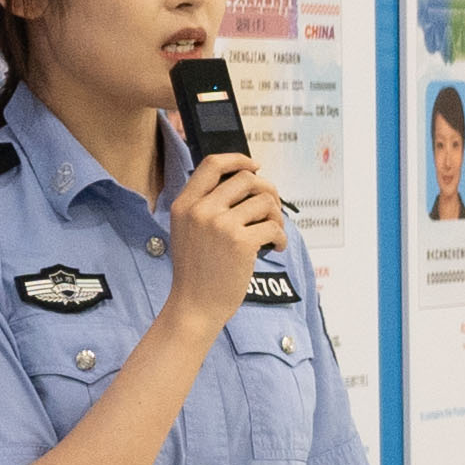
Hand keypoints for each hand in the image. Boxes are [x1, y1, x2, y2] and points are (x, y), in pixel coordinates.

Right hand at [156, 148, 288, 321]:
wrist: (195, 306)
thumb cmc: (196, 271)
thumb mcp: (188, 230)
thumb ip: (206, 205)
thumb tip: (246, 181)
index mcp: (184, 204)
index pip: (213, 164)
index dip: (238, 159)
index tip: (255, 165)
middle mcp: (201, 210)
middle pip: (246, 179)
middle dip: (267, 190)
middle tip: (272, 209)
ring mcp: (220, 225)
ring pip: (264, 201)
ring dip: (276, 216)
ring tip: (273, 233)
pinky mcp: (241, 242)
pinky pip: (273, 226)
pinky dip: (281, 237)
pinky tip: (275, 248)